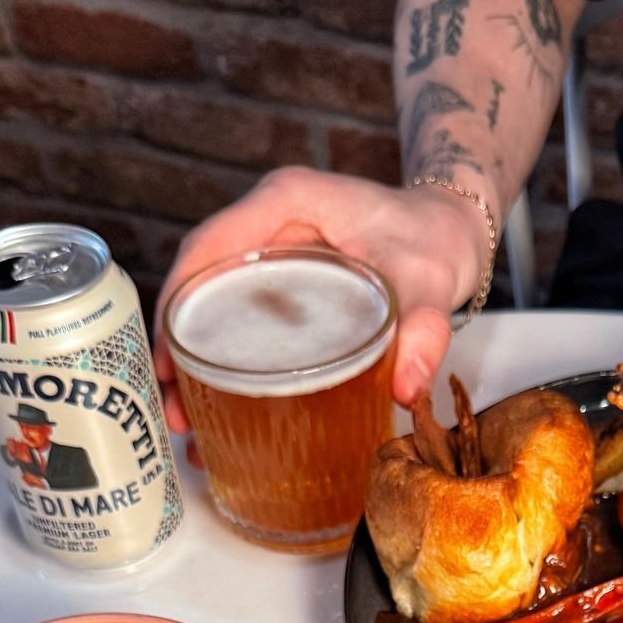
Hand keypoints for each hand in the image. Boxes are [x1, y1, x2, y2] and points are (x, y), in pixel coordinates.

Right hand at [153, 168, 491, 442]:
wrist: (452, 232)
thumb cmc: (435, 241)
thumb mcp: (431, 282)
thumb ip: (424, 330)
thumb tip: (406, 389)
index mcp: (286, 201)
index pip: (208, 247)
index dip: (178, 304)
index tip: (170, 363)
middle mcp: (269, 221)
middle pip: (200, 283)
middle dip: (179, 348)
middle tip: (176, 410)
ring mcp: (272, 250)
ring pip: (213, 303)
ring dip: (195, 361)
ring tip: (189, 421)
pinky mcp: (282, 280)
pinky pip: (238, 316)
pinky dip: (224, 359)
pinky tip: (220, 405)